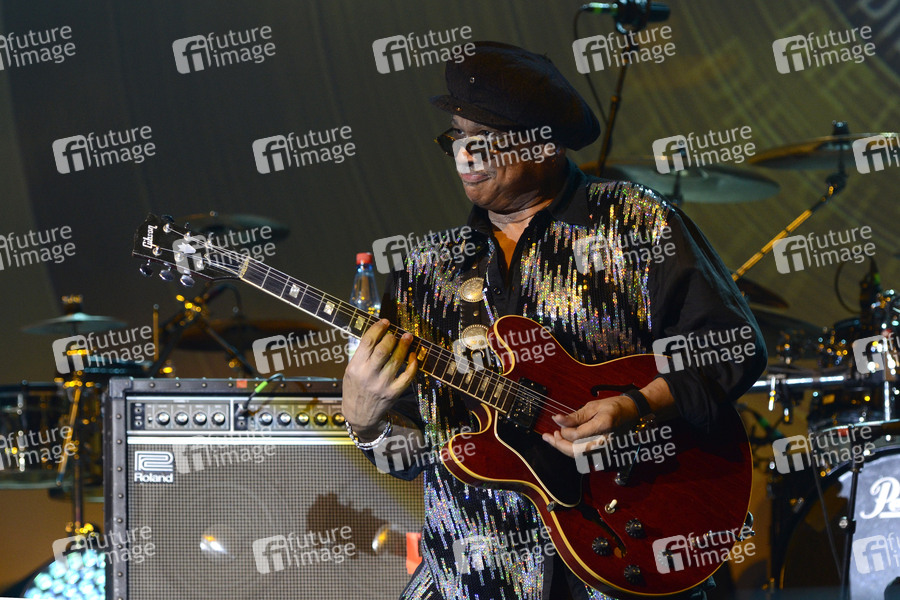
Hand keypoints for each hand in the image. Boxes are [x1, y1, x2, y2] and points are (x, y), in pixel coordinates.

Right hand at [342, 319, 416, 437]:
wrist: (359, 415)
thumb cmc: (355, 388)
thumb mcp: (351, 371)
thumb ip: (362, 355)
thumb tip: (380, 333)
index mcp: (355, 367)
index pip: (367, 342)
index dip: (378, 329)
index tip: (385, 322)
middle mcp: (368, 376)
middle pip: (383, 350)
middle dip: (392, 337)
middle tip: (395, 333)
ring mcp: (381, 385)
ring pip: (396, 360)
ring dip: (404, 346)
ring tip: (408, 337)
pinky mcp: (393, 393)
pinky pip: (407, 376)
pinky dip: (413, 364)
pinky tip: (413, 355)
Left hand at [541, 395, 638, 457]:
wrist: (633, 413)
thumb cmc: (614, 407)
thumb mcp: (593, 406)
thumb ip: (575, 416)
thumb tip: (557, 420)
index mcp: (603, 426)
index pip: (576, 436)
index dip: (563, 432)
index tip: (557, 423)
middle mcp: (604, 441)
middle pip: (576, 451)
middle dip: (559, 444)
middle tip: (547, 436)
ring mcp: (605, 449)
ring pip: (579, 455)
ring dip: (564, 447)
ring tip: (553, 438)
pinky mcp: (603, 452)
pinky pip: (584, 454)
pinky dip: (572, 449)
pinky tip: (565, 441)